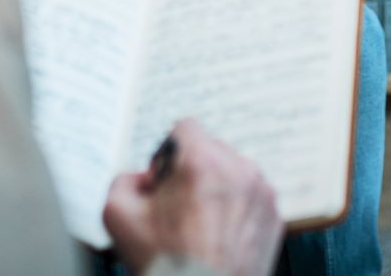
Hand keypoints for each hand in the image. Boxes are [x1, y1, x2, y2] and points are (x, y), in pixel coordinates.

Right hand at [103, 120, 282, 275]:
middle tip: (178, 207)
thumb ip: (124, 179)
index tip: (163, 184)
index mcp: (202, 162)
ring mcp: (261, 194)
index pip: (185, 128)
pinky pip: (250, 197)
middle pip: (210, 149)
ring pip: (233, 172)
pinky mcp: (274, 217)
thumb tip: (143, 179)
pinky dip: (235, 209)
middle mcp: (239, 171)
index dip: (166, 154)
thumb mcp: (116, 213)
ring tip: (200, 224)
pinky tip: (218, 236)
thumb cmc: (164, 264)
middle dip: (192, 171)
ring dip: (215, 188)